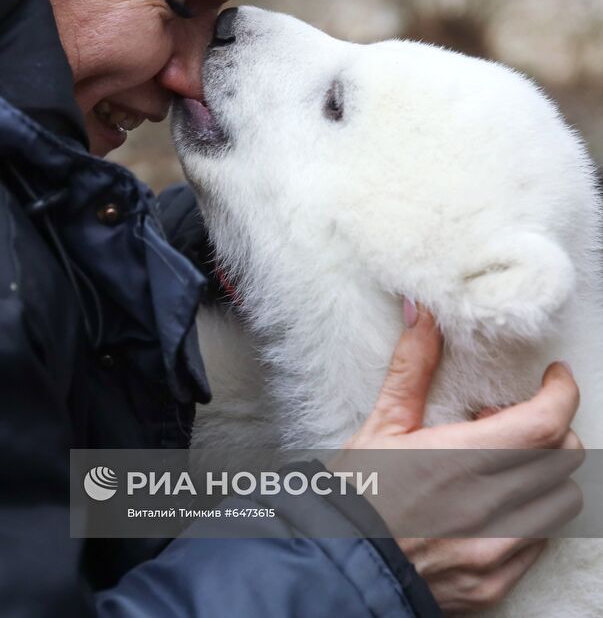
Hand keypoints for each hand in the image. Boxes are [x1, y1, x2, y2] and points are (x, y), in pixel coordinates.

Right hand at [337, 304, 582, 613]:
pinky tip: (495, 502)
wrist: (336, 566)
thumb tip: (422, 313)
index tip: (554, 377)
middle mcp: (486, 511)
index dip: (560, 393)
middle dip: (552, 429)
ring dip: (545, 473)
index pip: (543, 424)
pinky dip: (531, 514)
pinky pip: (540, 543)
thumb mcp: (381, 425)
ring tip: (504, 463)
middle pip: (562, 459)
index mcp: (458, 462)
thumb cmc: (355, 494)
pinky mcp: (493, 585)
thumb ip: (412, 368)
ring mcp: (494, 552)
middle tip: (512, 419)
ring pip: (560, 503)